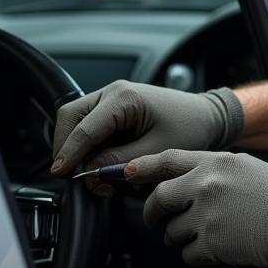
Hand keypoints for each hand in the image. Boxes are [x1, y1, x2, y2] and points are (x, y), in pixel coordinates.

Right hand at [50, 82, 243, 176]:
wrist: (206, 117)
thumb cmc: (189, 128)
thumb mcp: (156, 151)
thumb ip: (119, 161)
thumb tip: (89, 171)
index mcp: (124, 97)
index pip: (84, 127)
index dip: (69, 154)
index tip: (61, 175)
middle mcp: (113, 92)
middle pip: (69, 117)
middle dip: (67, 147)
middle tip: (75, 176)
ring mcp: (111, 98)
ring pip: (75, 121)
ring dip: (77, 148)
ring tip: (96, 174)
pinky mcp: (113, 108)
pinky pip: (89, 126)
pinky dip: (88, 146)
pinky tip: (102, 164)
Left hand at [127, 149, 267, 267]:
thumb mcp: (244, 167)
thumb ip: (211, 169)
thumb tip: (182, 180)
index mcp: (214, 162)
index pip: (166, 160)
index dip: (141, 167)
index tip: (125, 172)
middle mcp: (205, 185)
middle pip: (159, 199)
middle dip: (154, 214)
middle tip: (158, 221)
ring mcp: (206, 215)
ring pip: (171, 232)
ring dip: (181, 237)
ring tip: (207, 234)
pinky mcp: (211, 243)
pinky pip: (187, 255)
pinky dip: (198, 256)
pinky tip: (217, 249)